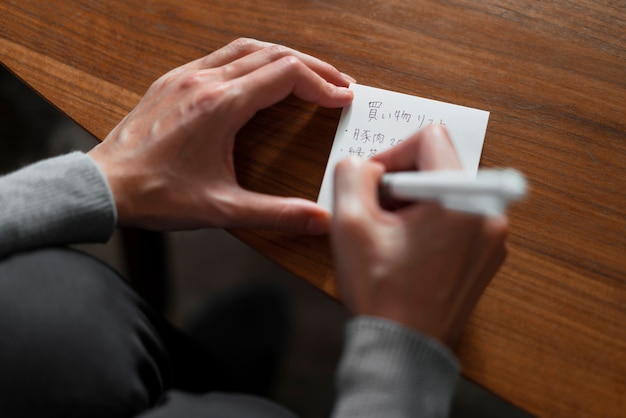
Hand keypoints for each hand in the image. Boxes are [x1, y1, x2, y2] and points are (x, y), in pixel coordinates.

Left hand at [89, 38, 353, 232]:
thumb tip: (320, 219)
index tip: (342, 98)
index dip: (322, 84)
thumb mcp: (222, 209)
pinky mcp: (173, 80)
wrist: (103, 186)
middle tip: (338, 83)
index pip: (287, 74)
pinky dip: (252, 59)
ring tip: (307, 73)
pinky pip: (221, 56)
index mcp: (221, 106)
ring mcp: (186, 76)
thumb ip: (276, 213)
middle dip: (313, 67)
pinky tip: (259, 76)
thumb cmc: (157, 195)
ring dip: (283, 56)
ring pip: (247, 48)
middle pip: (273, 54)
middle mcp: (204, 81)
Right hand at [331, 125, 507, 346]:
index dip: (393, 154)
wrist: (405, 348)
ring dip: (414, 203)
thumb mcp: (349, 224)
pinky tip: (408, 249)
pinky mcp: (487, 254)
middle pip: (440, 165)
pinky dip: (430, 222)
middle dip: (402, 182)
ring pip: (447, 192)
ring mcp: (492, 238)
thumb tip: (365, 165)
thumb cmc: (382, 293)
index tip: (374, 184)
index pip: (430, 139)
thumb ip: (351, 174)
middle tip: (377, 213)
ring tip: (391, 236)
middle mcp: (489, 214)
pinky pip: (458, 217)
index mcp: (462, 201)